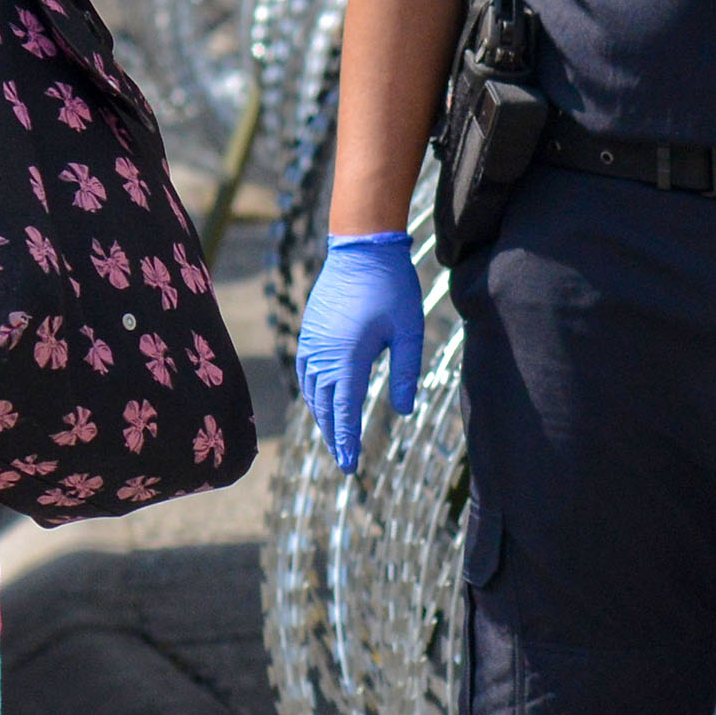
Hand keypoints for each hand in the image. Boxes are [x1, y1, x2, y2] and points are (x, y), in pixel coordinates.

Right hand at [297, 234, 426, 471]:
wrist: (362, 247)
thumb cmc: (391, 288)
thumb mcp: (409, 332)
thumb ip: (406, 374)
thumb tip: (404, 412)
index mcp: (348, 358)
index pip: (345, 412)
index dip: (347, 441)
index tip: (350, 467)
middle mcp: (324, 354)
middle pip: (324, 407)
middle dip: (334, 436)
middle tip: (344, 461)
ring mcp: (312, 342)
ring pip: (312, 391)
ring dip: (322, 416)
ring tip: (334, 436)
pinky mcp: (310, 331)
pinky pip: (306, 372)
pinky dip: (314, 393)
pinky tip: (322, 400)